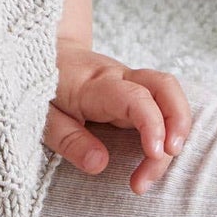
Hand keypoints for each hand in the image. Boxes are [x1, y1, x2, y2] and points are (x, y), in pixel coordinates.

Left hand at [45, 42, 193, 194]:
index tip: (154, 153)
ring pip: (169, 93)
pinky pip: (162, 102)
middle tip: (167, 158)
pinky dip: (170, 125)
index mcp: (95, 84)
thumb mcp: (41, 116)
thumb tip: (100, 164)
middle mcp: (119, 77)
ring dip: (177, 128)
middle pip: (165, 87)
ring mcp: (130, 81)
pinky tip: (161, 152)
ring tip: (160, 163)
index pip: (135, 97)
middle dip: (177, 124)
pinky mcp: (135, 90)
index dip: (152, 124)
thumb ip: (69, 140)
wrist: (42, 52)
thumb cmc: (38, 86)